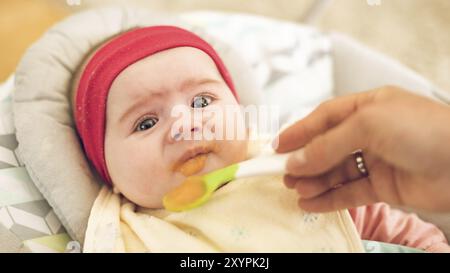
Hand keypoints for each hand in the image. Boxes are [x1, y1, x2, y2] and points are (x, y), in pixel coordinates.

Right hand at [275, 86, 449, 211]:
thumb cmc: (423, 130)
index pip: (325, 117)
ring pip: (336, 172)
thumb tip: (296, 161)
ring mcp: (378, 160)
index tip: (277, 146)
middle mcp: (371, 132)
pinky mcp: (385, 186)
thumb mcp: (368, 125)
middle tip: (282, 173)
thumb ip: (328, 145)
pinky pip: (350, 192)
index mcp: (368, 107)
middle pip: (328, 147)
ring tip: (295, 190)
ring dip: (314, 181)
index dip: (299, 131)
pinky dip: (330, 199)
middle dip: (304, 160)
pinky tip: (312, 203)